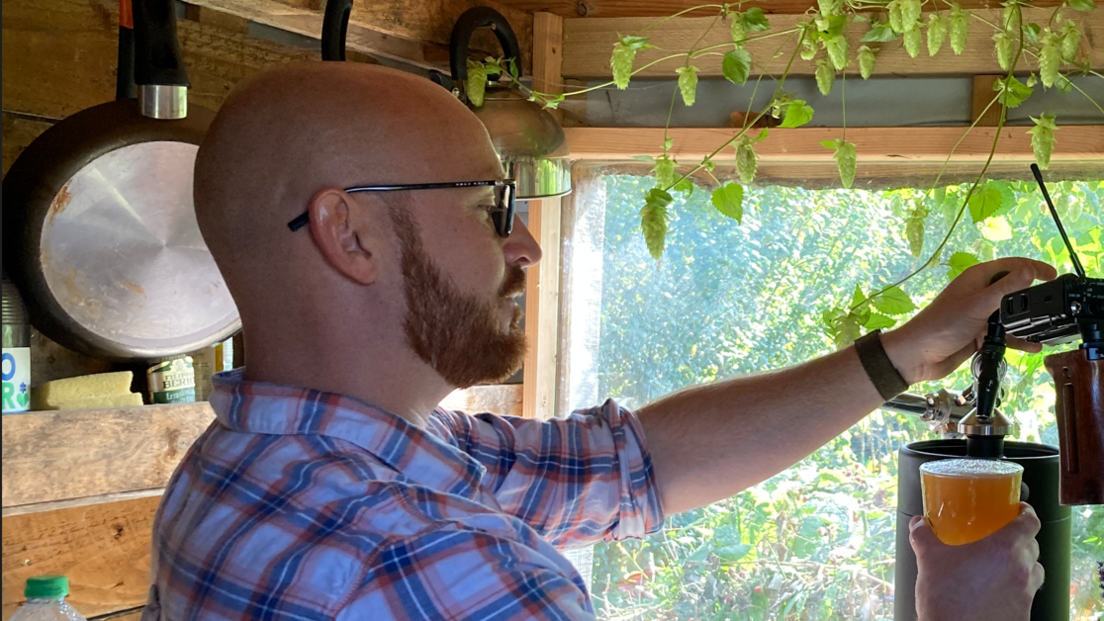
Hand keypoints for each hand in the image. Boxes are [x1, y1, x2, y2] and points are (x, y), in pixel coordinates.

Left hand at [882, 257, 1057, 382]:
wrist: (918, 356)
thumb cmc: (941, 325)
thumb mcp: (978, 304)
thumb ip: (1005, 289)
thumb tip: (1029, 270)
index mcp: (977, 278)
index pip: (1011, 265)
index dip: (1032, 267)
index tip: (1053, 275)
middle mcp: (979, 293)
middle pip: (1013, 290)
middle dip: (1032, 297)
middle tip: (1053, 304)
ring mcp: (979, 314)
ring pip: (1010, 314)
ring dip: (1026, 322)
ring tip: (1045, 328)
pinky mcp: (978, 333)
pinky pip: (1004, 333)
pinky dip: (1017, 339)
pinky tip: (1031, 346)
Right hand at [910, 503, 1043, 620]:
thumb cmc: (946, 599)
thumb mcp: (929, 560)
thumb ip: (923, 537)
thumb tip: (918, 524)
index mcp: (1003, 549)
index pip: (1030, 523)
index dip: (1026, 512)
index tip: (1018, 509)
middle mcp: (1021, 570)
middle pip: (1033, 546)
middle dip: (1020, 539)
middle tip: (1001, 537)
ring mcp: (1025, 594)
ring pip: (1033, 571)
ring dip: (1021, 564)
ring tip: (1001, 565)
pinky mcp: (1023, 614)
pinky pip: (1026, 595)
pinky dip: (1016, 588)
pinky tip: (995, 591)